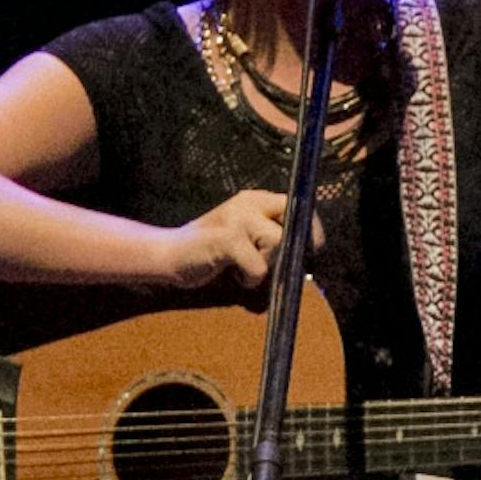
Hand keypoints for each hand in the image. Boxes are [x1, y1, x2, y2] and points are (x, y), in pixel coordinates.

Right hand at [161, 189, 322, 290]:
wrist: (169, 255)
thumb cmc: (214, 253)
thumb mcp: (248, 238)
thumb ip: (275, 237)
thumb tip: (311, 251)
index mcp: (255, 200)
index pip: (298, 204)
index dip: (311, 228)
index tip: (311, 249)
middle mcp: (247, 203)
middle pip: (293, 221)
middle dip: (293, 246)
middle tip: (274, 262)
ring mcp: (236, 218)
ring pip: (277, 244)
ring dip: (266, 266)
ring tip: (242, 267)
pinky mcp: (226, 238)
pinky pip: (258, 267)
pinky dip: (249, 279)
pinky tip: (231, 273)